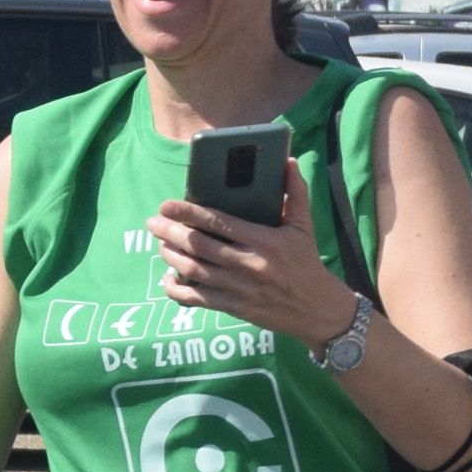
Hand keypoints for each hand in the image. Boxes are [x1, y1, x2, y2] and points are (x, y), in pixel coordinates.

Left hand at [153, 168, 355, 345]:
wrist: (317, 309)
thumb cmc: (307, 263)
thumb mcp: (305, 227)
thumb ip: (296, 193)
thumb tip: (288, 162)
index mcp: (264, 240)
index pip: (218, 223)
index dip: (188, 212)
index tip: (167, 205)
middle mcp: (249, 265)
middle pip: (199, 246)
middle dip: (170, 233)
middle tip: (153, 222)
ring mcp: (240, 289)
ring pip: (194, 271)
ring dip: (171, 257)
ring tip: (160, 244)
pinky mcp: (236, 308)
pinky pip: (198, 300)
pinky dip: (178, 290)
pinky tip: (169, 278)